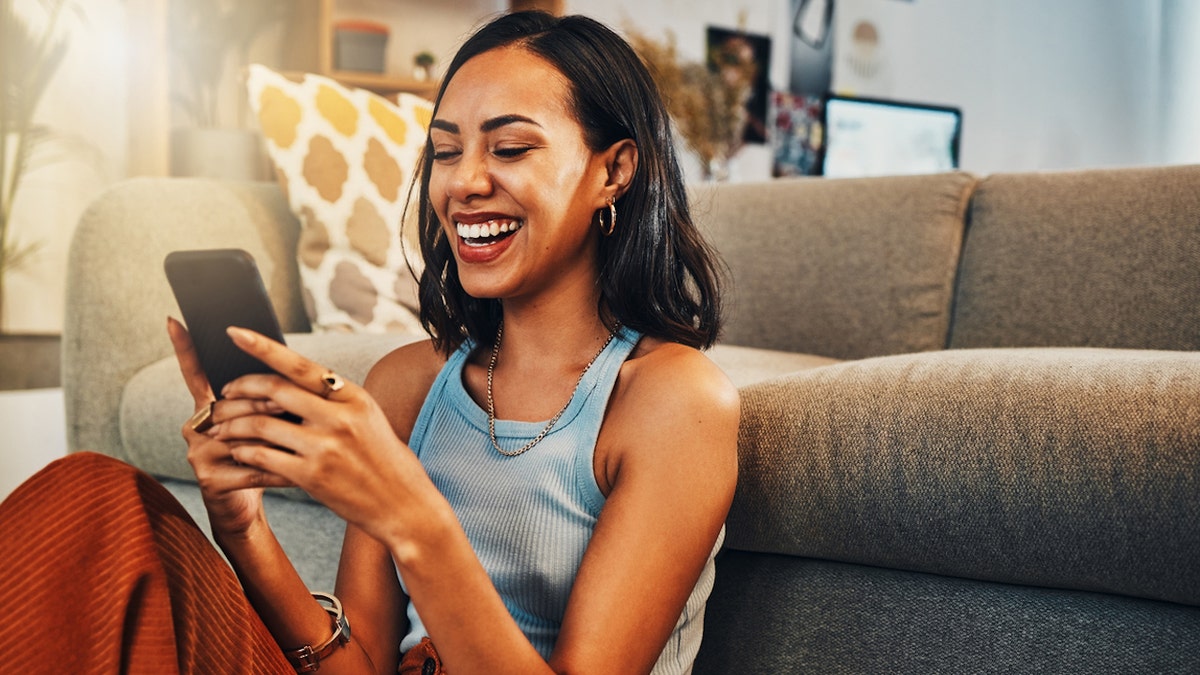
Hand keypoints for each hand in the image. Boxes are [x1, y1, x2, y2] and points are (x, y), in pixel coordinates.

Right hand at [167, 318, 292, 537]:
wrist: (246, 508)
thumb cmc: (262, 457)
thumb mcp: (265, 424)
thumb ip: (268, 397)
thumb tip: (292, 364)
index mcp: (209, 407)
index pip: (195, 372)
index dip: (184, 347)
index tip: (174, 318)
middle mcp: (196, 426)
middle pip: (233, 403)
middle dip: (267, 403)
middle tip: (295, 405)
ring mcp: (199, 452)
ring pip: (242, 433)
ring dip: (276, 434)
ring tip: (304, 436)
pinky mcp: (210, 479)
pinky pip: (252, 466)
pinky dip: (280, 468)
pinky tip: (300, 472)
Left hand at [211, 326, 435, 545]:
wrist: (402, 504)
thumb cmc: (383, 459)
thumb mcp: (368, 418)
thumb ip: (334, 400)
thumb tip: (291, 381)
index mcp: (353, 397)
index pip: (300, 364)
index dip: (263, 347)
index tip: (235, 332)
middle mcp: (339, 418)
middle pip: (274, 390)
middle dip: (240, 388)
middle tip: (223, 393)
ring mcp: (324, 447)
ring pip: (260, 425)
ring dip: (233, 424)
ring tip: (221, 428)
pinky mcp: (311, 476)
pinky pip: (262, 457)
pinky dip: (243, 452)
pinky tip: (237, 452)